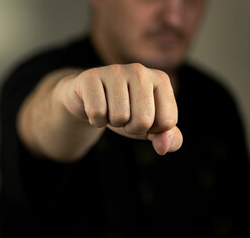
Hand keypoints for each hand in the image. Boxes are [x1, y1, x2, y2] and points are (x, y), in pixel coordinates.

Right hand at [61, 63, 182, 154]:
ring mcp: (114, 71)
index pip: (167, 121)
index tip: (141, 118)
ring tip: (109, 110)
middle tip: (123, 116)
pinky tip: (96, 109)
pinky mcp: (91, 77)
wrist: (89, 99)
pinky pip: (97, 111)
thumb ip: (168, 138)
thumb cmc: (125, 111)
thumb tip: (163, 147)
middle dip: (131, 128)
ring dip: (112, 123)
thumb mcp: (150, 126)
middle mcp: (140, 71)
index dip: (152, 129)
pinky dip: (96, 120)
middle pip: (143, 120)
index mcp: (161, 80)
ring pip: (119, 116)